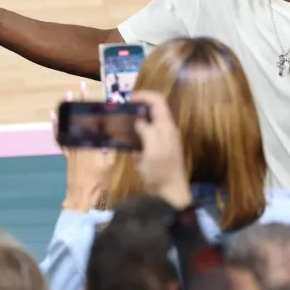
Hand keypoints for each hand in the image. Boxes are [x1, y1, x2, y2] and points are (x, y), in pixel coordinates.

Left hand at [54, 82, 113, 210]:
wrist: (82, 197)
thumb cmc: (99, 182)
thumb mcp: (110, 164)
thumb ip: (111, 147)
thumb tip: (114, 131)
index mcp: (94, 143)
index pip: (98, 120)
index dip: (101, 107)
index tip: (105, 94)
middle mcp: (82, 141)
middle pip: (82, 117)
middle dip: (82, 101)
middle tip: (81, 85)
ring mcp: (72, 147)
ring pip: (70, 124)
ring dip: (68, 108)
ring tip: (68, 93)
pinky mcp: (67, 153)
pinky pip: (60, 136)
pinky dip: (56, 125)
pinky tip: (53, 115)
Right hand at [130, 90, 190, 208]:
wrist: (170, 194)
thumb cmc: (161, 172)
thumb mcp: (152, 150)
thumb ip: (147, 131)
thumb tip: (139, 120)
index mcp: (166, 127)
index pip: (157, 101)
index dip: (143, 96)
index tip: (126, 100)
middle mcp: (165, 131)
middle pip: (151, 111)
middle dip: (135, 111)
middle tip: (120, 116)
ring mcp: (162, 142)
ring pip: (146, 126)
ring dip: (134, 129)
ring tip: (121, 134)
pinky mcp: (157, 153)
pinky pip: (145, 142)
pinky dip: (137, 145)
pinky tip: (133, 156)